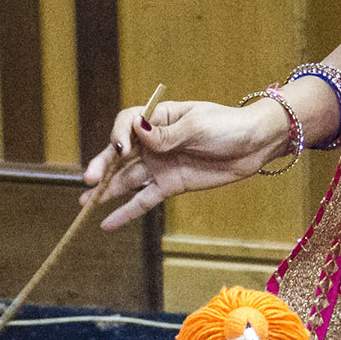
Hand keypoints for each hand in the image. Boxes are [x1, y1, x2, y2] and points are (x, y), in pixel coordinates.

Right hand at [80, 99, 288, 229]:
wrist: (256, 145)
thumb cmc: (228, 126)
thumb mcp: (197, 126)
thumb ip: (167, 135)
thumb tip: (137, 133)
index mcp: (159, 117)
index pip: (127, 123)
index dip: (119, 135)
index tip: (121, 147)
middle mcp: (154, 141)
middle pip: (121, 154)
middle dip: (104, 166)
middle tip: (90, 179)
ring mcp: (161, 164)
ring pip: (127, 178)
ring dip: (106, 190)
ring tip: (84, 203)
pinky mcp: (171, 185)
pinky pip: (144, 199)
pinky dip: (127, 211)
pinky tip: (107, 222)